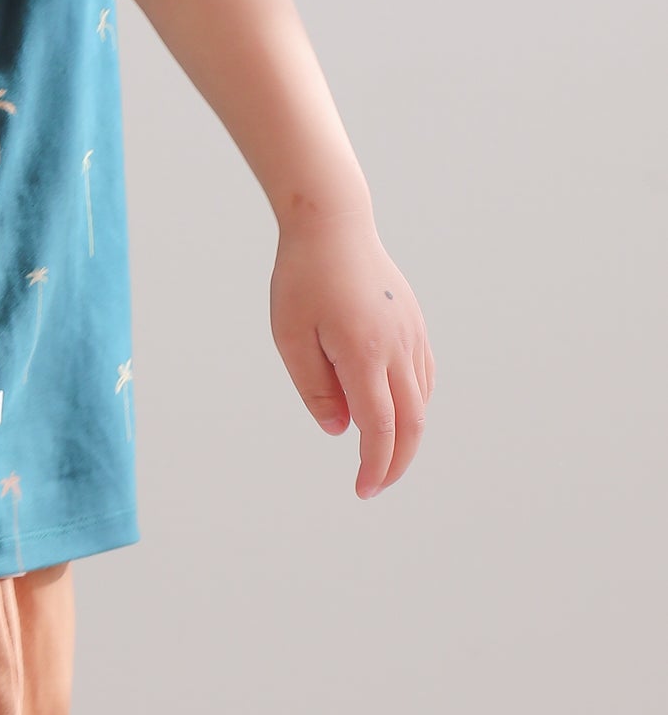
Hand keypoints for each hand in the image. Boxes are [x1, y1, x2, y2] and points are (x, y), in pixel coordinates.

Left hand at [269, 211, 433, 497]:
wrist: (333, 224)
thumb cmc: (302, 278)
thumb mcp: (291, 337)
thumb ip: (316, 388)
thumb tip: (341, 430)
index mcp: (364, 353)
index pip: (379, 428)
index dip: (375, 466)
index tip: (362, 490)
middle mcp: (397, 347)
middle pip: (412, 422)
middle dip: (397, 462)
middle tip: (375, 486)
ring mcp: (412, 335)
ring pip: (422, 400)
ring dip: (406, 435)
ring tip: (380, 455)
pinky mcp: (415, 325)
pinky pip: (424, 376)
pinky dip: (414, 404)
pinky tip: (396, 413)